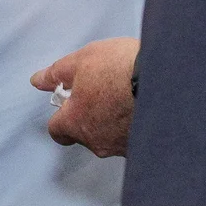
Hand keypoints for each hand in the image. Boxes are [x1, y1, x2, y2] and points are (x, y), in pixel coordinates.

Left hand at [33, 36, 138, 156]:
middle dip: (92, 118)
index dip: (63, 116)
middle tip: (106, 96)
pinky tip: (148, 109)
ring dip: (117, 123)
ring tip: (132, 99)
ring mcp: (124, 146)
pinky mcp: (147, 145)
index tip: (72, 103)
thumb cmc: (123, 70)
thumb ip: (58, 72)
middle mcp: (97, 140)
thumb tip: (39, 80)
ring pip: (113, 138)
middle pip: (86, 135)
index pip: (56, 130)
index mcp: (75, 121)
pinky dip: (139, 126)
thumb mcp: (84, 59)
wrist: (166, 79)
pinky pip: (137, 139)